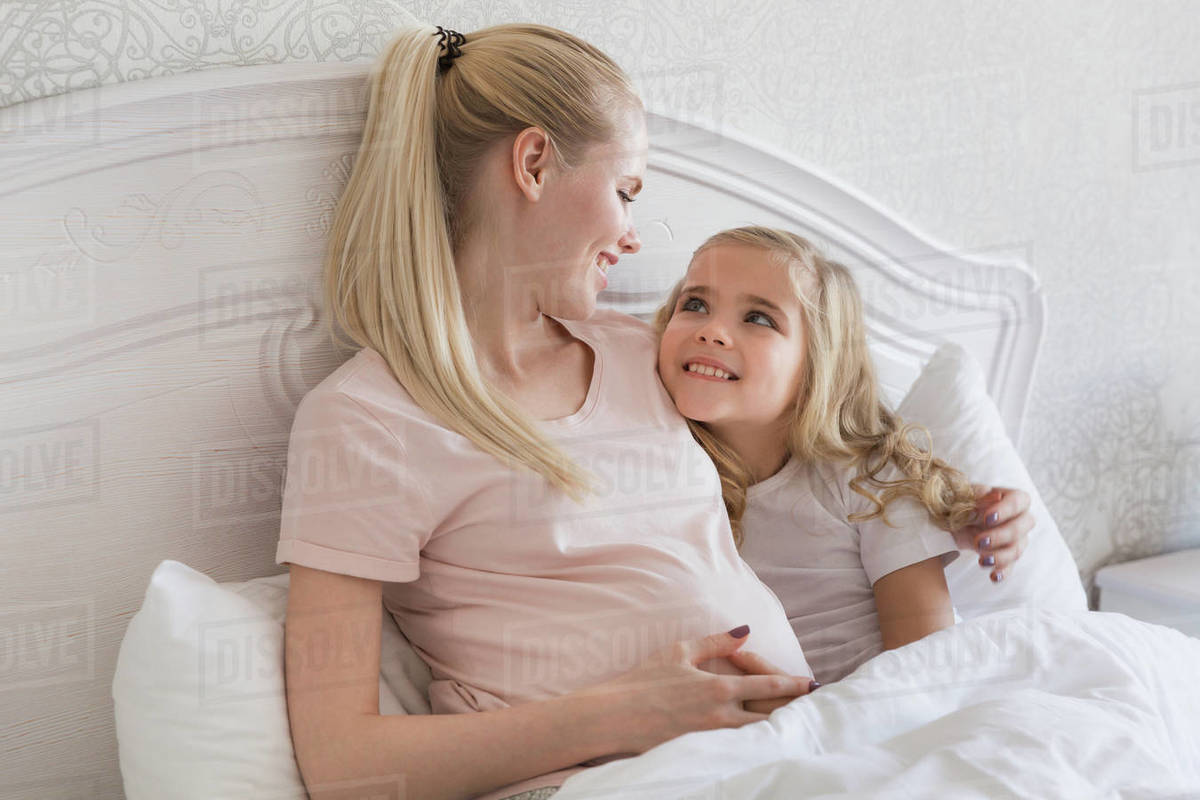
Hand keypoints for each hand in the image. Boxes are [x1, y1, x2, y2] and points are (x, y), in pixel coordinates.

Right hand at [576, 626, 817, 754]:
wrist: (614, 716)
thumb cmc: (644, 681)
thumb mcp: (679, 652)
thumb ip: (715, 643)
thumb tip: (745, 631)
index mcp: (719, 687)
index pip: (768, 686)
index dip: (794, 686)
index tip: (812, 685)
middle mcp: (722, 716)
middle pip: (772, 717)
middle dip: (795, 712)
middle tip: (815, 709)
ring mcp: (713, 739)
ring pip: (759, 738)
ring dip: (779, 731)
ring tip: (798, 727)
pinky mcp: (702, 753)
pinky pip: (739, 751)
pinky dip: (756, 746)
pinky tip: (767, 745)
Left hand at [952, 485, 1033, 582]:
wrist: (950, 520)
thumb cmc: (961, 501)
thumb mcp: (963, 494)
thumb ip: (974, 493)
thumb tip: (987, 493)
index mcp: (1011, 498)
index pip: (1019, 501)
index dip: (1005, 510)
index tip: (987, 518)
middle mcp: (1019, 518)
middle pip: (1022, 528)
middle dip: (1001, 536)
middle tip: (979, 542)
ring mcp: (1015, 539)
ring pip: (1017, 549)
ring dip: (1000, 556)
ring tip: (981, 561)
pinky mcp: (1006, 556)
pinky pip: (1010, 566)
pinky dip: (1003, 572)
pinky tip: (994, 577)